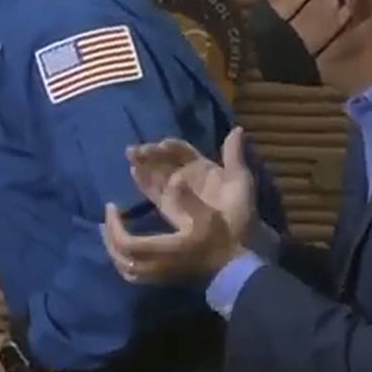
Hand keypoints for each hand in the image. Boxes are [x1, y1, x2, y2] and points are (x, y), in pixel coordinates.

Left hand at [102, 162, 245, 284]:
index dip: (114, 225)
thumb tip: (174, 182)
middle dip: (109, 236)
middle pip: (120, 258)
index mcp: (165, 251)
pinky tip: (126, 250)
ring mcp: (159, 277)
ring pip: (124, 269)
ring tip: (112, 231)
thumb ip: (189, 199)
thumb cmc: (222, 241)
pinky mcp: (163, 280)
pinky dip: (124, 262)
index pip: (126, 243)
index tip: (112, 206)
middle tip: (107, 218)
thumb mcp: (208, 216)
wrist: (234, 271)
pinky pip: (134, 276)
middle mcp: (157, 267)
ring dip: (113, 250)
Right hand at [125, 127, 256, 239]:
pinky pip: (153, 191)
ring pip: (156, 174)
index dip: (170, 146)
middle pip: (164, 160)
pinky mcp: (168, 207)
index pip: (182, 151)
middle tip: (135, 150)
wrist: (236, 242)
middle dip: (150, 153)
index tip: (162, 145)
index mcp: (203, 168)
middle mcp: (186, 177)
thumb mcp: (240, 181)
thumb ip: (234, 155)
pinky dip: (143, 182)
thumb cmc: (240, 211)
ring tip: (131, 156)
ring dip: (143, 164)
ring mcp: (176, 192)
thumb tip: (237, 129)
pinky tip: (134, 172)